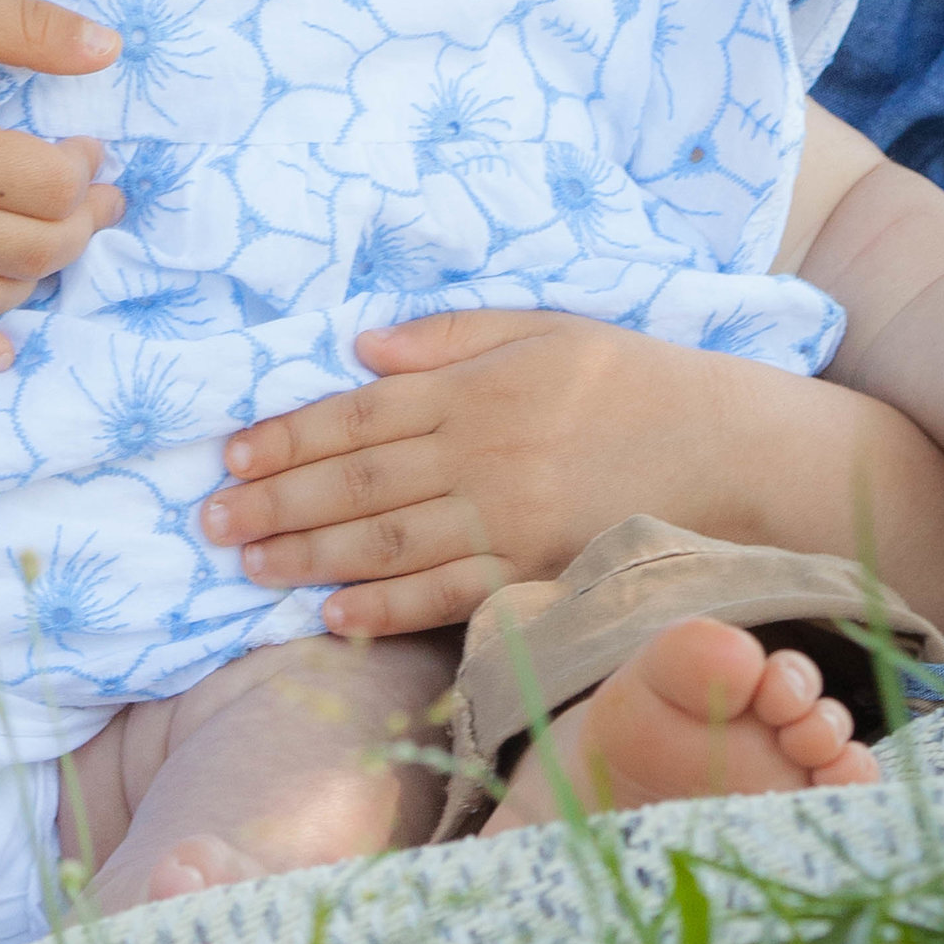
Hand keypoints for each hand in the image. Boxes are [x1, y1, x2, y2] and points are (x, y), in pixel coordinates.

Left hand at [201, 308, 734, 636]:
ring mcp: (509, 521)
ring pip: (389, 543)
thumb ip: (450, 336)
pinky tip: (332, 615)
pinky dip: (385, 609)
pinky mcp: (537, 574)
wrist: (731, 449)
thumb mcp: (543, 328)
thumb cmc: (634, 380)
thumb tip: (362, 349)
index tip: (233, 453)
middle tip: (212, 520)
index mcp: (478, 390)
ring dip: (310, 556)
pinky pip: (448, 596)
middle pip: (360, 483)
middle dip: (277, 502)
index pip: (361, 414)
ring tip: (248, 565)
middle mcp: (483, 456)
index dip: (290, 436)